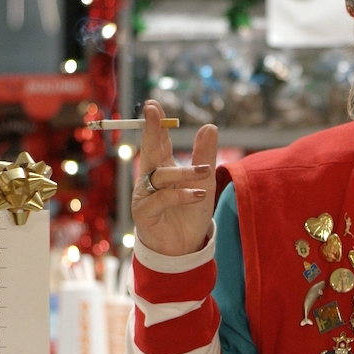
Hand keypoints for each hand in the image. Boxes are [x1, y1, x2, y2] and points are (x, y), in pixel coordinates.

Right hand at [130, 100, 217, 255]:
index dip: (156, 124)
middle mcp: (150, 179)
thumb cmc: (190, 213)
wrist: (183, 248)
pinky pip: (162, 199)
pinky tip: (198, 195)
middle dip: (151, 131)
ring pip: (161, 176)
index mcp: (163, 168)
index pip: (159, 142)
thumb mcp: (204, 182)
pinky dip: (181, 195)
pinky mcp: (144, 213)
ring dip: (184, 173)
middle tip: (152, 111)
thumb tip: (210, 126)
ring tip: (205, 172)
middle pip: (150, 151)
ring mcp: (144, 195)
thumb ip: (205, 156)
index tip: (153, 105)